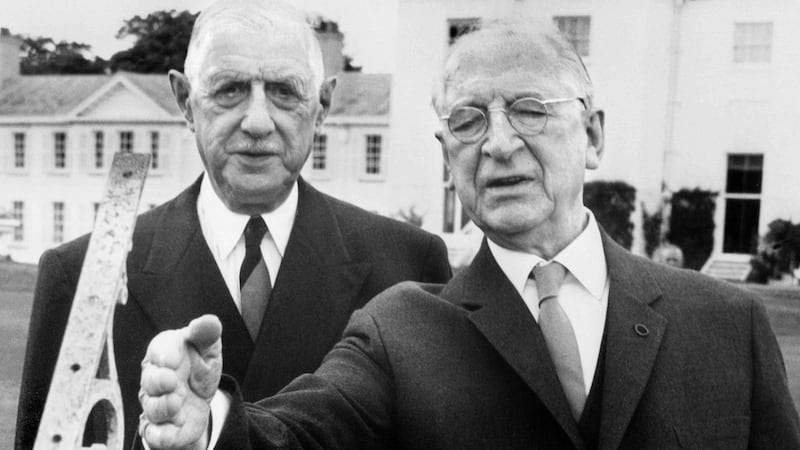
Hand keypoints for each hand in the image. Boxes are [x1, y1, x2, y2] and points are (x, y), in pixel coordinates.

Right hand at [139, 314, 222, 449]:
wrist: (200, 397)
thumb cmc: (198, 367)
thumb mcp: (208, 349)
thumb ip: (207, 334)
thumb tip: (209, 321)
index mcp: (165, 353)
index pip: (159, 349)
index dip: (165, 354)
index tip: (174, 359)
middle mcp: (155, 379)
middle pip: (150, 380)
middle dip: (159, 381)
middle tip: (172, 381)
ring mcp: (156, 404)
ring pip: (153, 408)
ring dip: (164, 406)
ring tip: (178, 402)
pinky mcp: (160, 428)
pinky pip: (155, 434)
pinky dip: (162, 434)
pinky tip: (173, 430)